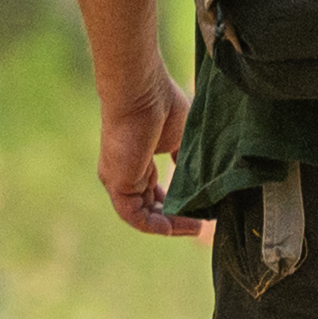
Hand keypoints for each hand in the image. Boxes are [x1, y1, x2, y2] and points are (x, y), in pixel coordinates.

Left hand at [92, 69, 198, 237]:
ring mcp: (119, 180)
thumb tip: (198, 177)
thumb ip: (185, 158)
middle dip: (175, 218)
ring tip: (196, 226)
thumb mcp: (181, 138)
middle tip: (200, 222)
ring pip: (143, 215)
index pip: (152, 192)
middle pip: (149, 207)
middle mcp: (125, 173)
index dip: (175, 204)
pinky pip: (135, 217)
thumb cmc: (161, 105)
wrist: (141, 91)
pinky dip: (156, 226)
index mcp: (138, 161)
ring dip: (170, 225)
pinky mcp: (117, 185)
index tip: (198, 209)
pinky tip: (177, 227)